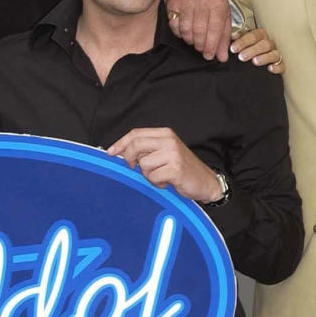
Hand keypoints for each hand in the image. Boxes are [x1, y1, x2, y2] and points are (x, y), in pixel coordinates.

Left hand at [107, 128, 221, 202]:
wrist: (205, 181)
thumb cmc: (181, 169)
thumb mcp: (163, 153)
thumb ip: (145, 149)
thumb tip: (119, 152)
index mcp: (164, 133)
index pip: (135, 134)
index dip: (120, 143)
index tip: (110, 152)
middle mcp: (168, 140)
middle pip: (135, 146)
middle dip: (130, 159)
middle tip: (136, 168)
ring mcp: (173, 153)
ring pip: (143, 164)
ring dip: (149, 175)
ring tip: (162, 175)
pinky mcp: (176, 168)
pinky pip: (153, 177)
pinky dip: (157, 183)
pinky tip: (168, 181)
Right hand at [167, 0, 231, 61]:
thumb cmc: (210, 7)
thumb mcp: (222, 19)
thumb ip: (223, 39)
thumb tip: (222, 58)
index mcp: (218, 2)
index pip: (215, 29)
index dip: (212, 46)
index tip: (209, 56)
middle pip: (200, 31)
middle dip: (200, 45)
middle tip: (200, 49)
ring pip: (186, 29)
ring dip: (189, 40)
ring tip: (193, 40)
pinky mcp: (174, 2)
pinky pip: (174, 25)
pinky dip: (179, 33)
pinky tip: (184, 32)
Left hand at [230, 28, 284, 73]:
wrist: (252, 65)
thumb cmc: (246, 51)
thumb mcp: (241, 45)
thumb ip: (237, 41)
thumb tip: (232, 37)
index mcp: (260, 36)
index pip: (253, 36)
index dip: (243, 42)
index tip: (233, 48)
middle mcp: (269, 44)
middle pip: (264, 44)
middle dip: (252, 50)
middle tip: (241, 56)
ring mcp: (275, 54)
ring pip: (274, 54)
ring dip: (264, 57)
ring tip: (255, 61)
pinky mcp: (280, 65)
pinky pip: (281, 66)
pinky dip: (277, 67)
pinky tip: (270, 68)